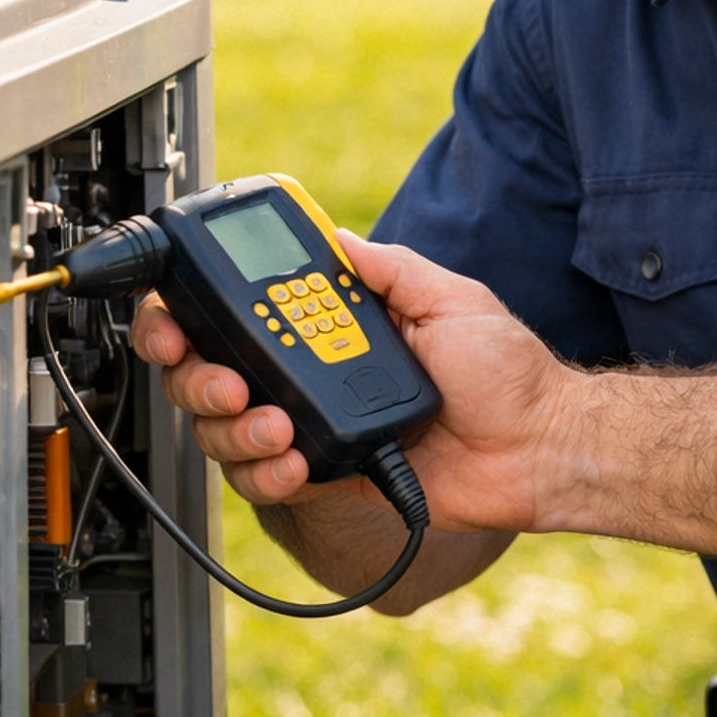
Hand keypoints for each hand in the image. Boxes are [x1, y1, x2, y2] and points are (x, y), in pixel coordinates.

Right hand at [130, 233, 569, 532]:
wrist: (538, 448)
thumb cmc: (508, 375)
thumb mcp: (451, 298)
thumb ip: (389, 269)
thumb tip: (334, 234)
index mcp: (337, 327)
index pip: (247, 314)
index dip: (196, 315)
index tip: (178, 316)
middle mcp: (314, 375)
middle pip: (213, 375)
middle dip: (196, 376)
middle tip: (221, 380)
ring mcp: (315, 426)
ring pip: (226, 433)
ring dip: (232, 428)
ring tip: (271, 424)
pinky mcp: (327, 477)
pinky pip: (268, 482)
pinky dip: (267, 472)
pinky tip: (293, 459)